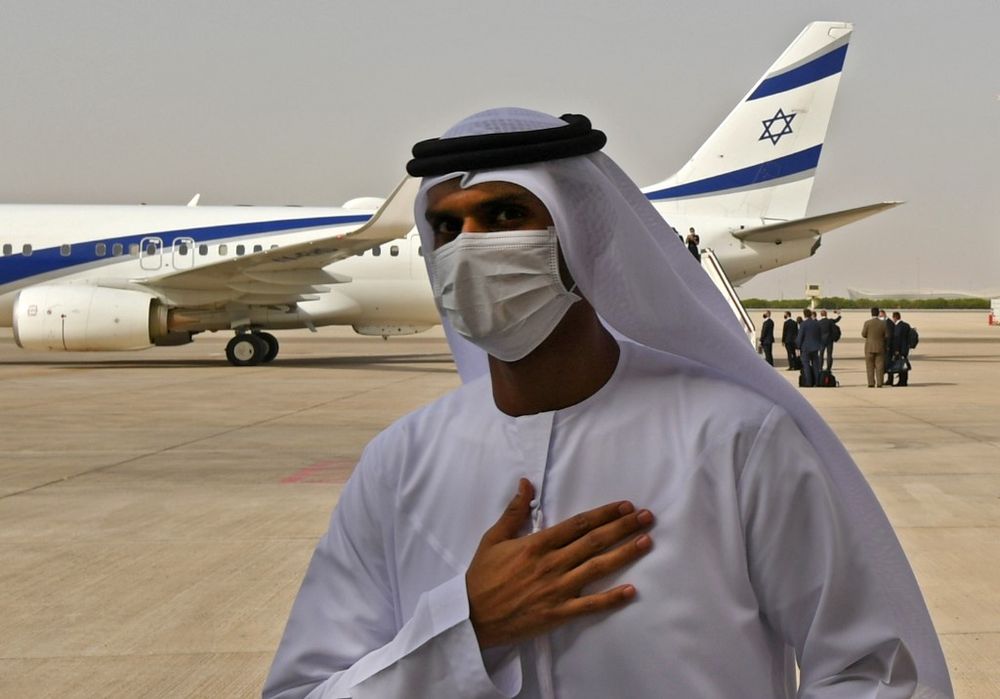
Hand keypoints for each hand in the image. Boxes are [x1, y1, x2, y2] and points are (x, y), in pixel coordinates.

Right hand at [466, 479, 653, 648]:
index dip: (604, 513)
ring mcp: (557, 589)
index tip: (625, 506)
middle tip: (647, 517)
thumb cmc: (482, 576)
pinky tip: (631, 591)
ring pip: (597, 568)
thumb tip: (526, 483)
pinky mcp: (558, 613)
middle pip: (594, 541)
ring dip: (624, 554)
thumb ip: (514, 511)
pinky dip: (611, 599)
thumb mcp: (494, 538)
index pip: (579, 524)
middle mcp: (552, 563)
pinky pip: (590, 605)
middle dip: (623, 527)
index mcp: (538, 543)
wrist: (472, 617)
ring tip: (646, 542)